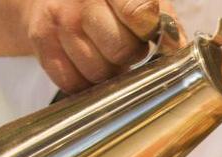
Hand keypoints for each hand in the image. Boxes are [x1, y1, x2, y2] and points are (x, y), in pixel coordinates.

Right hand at [22, 0, 160, 92]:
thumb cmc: (104, 0)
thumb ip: (163, 20)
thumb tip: (180, 49)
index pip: (140, 14)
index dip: (148, 34)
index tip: (147, 36)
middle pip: (120, 50)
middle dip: (129, 56)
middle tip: (125, 47)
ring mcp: (59, 20)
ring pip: (97, 71)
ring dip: (108, 73)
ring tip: (105, 55)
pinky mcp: (41, 41)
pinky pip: (72, 82)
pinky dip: (84, 83)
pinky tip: (87, 65)